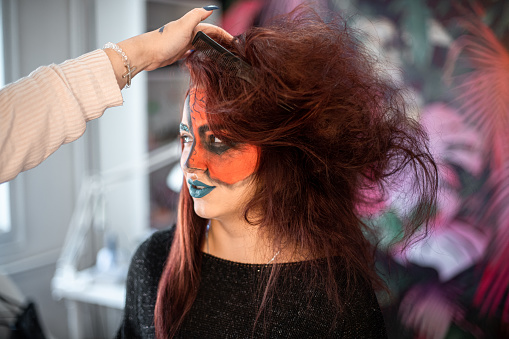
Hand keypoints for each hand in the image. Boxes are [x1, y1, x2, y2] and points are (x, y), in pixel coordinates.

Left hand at [106, 7, 232, 87]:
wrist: (147, 54)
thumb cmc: (163, 41)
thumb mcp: (183, 25)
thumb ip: (196, 15)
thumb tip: (210, 8)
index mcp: (191, 26)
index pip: (212, 29)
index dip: (223, 34)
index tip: (233, 41)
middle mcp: (188, 33)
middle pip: (208, 37)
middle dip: (219, 41)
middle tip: (230, 49)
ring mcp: (183, 43)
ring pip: (201, 45)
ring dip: (211, 48)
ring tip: (220, 54)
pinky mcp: (178, 53)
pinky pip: (192, 53)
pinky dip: (199, 54)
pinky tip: (202, 58)